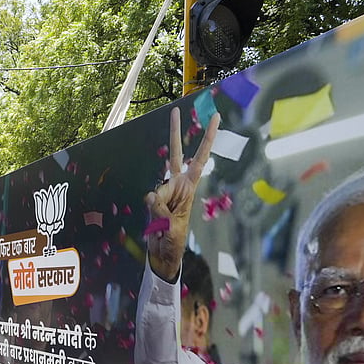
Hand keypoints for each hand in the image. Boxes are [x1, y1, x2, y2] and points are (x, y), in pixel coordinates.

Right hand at [144, 106, 219, 280]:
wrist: (164, 254)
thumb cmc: (175, 241)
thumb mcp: (172, 228)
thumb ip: (161, 211)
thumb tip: (150, 196)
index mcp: (190, 187)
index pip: (200, 159)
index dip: (207, 139)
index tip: (214, 118)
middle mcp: (177, 184)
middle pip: (175, 154)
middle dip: (175, 133)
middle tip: (175, 110)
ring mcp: (164, 191)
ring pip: (157, 188)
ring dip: (157, 208)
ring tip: (162, 227)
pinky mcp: (152, 200)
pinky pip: (149, 200)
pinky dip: (150, 213)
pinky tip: (155, 225)